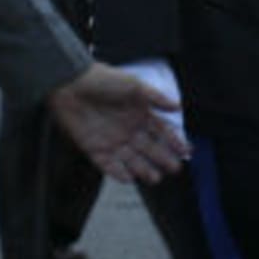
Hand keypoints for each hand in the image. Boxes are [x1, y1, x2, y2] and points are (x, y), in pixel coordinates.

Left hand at [48, 63, 190, 182]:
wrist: (71, 83)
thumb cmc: (103, 80)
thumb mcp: (134, 85)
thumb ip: (156, 98)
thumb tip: (178, 106)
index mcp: (139, 113)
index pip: (161, 131)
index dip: (174, 141)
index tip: (186, 151)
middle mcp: (128, 129)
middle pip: (149, 148)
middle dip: (163, 159)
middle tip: (175, 169)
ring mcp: (112, 140)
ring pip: (132, 160)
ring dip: (143, 169)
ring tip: (156, 178)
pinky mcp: (94, 149)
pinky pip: (108, 165)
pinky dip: (118, 173)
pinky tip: (129, 178)